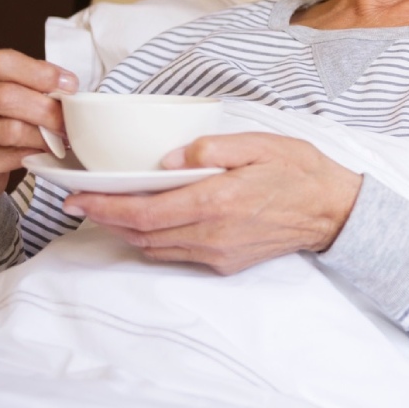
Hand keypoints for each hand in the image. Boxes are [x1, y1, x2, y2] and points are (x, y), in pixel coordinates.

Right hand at [0, 49, 77, 207]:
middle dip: (46, 108)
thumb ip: (28, 85)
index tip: (69, 85)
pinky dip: (35, 153)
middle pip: (6, 96)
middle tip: (68, 119)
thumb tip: (67, 87)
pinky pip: (11, 157)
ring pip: (11, 129)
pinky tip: (45, 152)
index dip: (41, 72)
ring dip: (44, 134)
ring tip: (61, 138)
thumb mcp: (1, 93)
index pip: (2, 62)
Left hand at [63, 132, 362, 273]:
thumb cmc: (297, 170)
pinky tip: (147, 223)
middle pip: (141, 234)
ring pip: (155, 248)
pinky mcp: (225, 263)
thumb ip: (210, 149)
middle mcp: (212, 234)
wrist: (331, 211)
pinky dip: (153, 240)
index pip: (144, 212)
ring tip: (107, 210)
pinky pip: (177, 255)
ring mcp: (218, 253)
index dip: (104, 208)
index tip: (77, 199)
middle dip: (105, 219)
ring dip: (126, 232)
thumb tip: (166, 160)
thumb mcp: (258, 144)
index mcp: (216, 201)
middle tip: (79, 203)